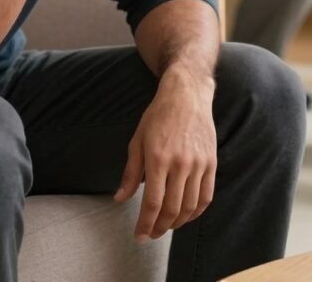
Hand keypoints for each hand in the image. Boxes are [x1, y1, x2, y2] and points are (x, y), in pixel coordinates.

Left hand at [115, 65, 215, 240]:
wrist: (186, 95)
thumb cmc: (158, 116)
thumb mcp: (138, 140)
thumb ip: (131, 172)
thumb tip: (120, 198)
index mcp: (158, 158)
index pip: (153, 203)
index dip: (145, 224)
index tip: (139, 235)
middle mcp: (180, 164)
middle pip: (172, 210)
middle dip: (159, 228)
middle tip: (150, 234)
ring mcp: (198, 164)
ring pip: (189, 207)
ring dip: (177, 223)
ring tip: (165, 226)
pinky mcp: (211, 163)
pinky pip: (206, 197)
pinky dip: (196, 212)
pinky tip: (186, 216)